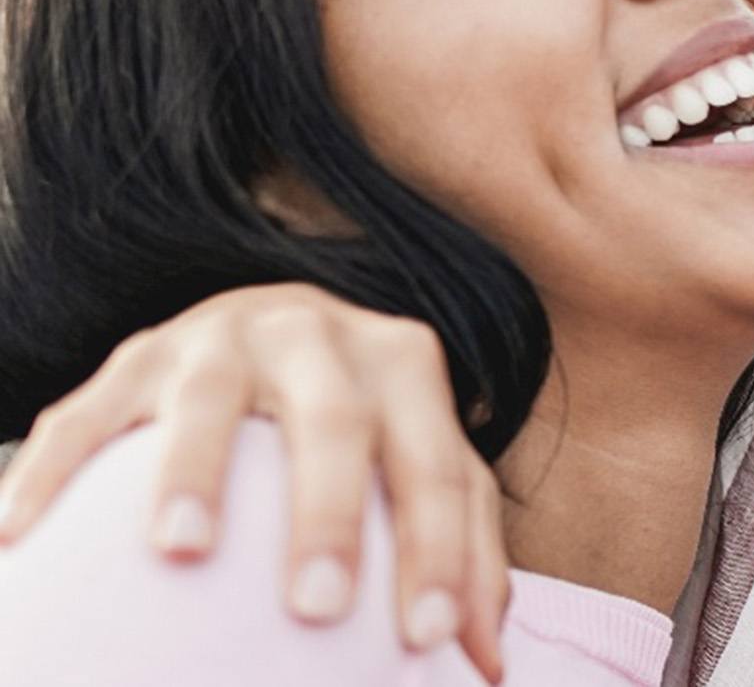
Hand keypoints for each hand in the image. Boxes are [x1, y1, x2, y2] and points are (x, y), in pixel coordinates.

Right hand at [0, 283, 508, 682]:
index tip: (431, 638)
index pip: (435, 465)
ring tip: (182, 551)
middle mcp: (318, 336)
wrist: (268, 319)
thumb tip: (490, 663)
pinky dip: (51, 475)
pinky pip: (86, 418)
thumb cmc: (365, 421)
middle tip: (318, 605)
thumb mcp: (422, 461)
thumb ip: (466, 549)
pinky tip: (20, 539)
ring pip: (205, 402)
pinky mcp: (133, 357)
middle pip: (333, 423)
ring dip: (191, 474)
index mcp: (403, 363)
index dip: (443, 551)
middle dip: (327, 515)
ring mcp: (219, 338)